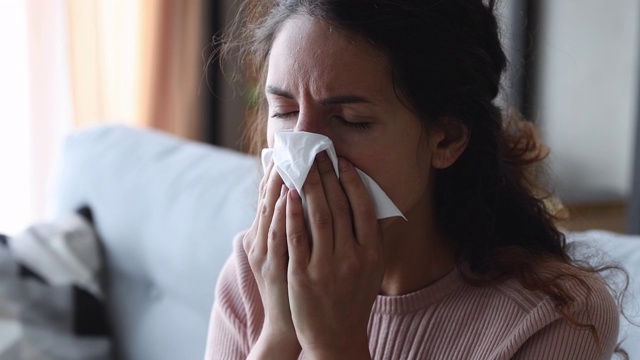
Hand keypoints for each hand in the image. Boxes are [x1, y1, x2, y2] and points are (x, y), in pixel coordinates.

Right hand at [243, 161, 300, 358]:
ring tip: (290, 160)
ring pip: (270, 212)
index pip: (266, 197)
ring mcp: (267, 255)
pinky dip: (283, 214)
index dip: (273, 172)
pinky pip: (280, 236)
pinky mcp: (278, 268)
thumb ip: (287, 228)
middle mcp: (259, 242)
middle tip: (290, 146)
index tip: (284, 149)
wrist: (290, 325)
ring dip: (279, 185)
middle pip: (266, 200)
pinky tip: (290, 196)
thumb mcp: (283, 254)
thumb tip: (296, 198)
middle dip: (278, 171)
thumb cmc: (292, 286)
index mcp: (260, 237)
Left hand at [285, 152, 384, 358]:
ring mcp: (327, 266)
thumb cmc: (353, 298)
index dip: (352, 181)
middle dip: (327, 176)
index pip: (363, 207)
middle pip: (339, 206)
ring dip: (308, 187)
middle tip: (317, 155)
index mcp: (372, 253)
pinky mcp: (303, 275)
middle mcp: (353, 257)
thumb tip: (365, 202)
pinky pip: (296, 237)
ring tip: (301, 166)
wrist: (336, 337)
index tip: (342, 161)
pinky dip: (291, 213)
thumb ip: (370, 238)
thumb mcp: (372, 270)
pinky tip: (287, 194)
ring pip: (317, 216)